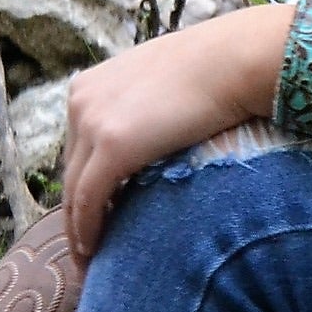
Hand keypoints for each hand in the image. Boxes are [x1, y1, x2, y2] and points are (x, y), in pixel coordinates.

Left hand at [62, 1, 293, 261]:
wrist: (238, 58)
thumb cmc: (217, 65)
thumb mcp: (161, 81)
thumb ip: (143, 103)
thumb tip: (153, 129)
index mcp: (89, 85)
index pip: (78, 145)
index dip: (83, 180)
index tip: (91, 208)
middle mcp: (81, 102)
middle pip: (72, 168)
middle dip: (77, 207)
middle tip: (87, 241)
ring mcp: (93, 123)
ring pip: (74, 190)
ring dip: (78, 226)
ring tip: (90, 254)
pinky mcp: (113, 148)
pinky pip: (89, 201)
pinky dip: (87, 229)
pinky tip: (96, 249)